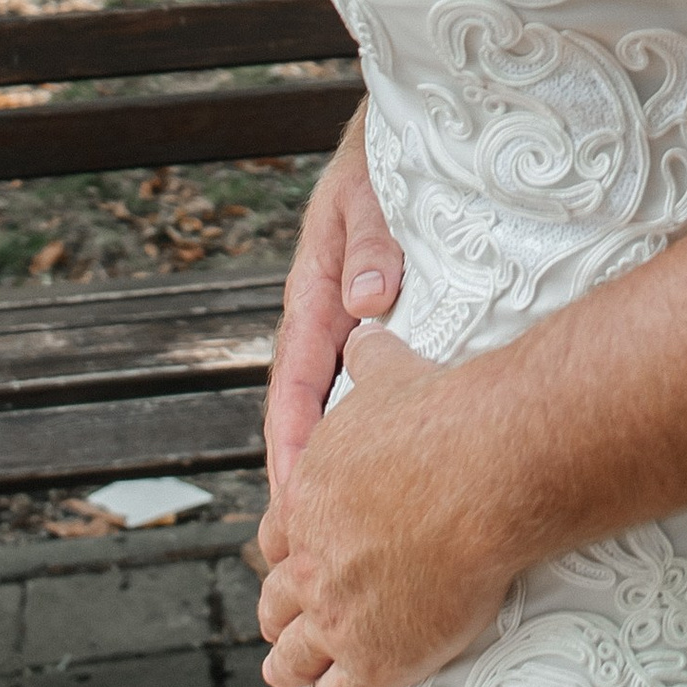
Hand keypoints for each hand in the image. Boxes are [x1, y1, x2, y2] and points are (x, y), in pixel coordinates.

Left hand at [257, 323, 518, 686]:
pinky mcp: (375, 659)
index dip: (286, 549)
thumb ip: (369, 361)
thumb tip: (363, 328)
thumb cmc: (443, 416)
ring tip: (288, 681)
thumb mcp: (389, 374)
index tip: (289, 559)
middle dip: (279, 612)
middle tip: (282, 626)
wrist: (485, 469)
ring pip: (294, 654)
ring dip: (288, 668)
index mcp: (310, 495)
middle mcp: (313, 558)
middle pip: (278, 596)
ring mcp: (339, 614)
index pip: (281, 533)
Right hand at [262, 113, 403, 515]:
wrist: (395, 140)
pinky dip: (366, 432)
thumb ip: (369, 241)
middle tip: (311, 545)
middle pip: (307, 412)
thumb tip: (366, 299)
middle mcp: (325, 319)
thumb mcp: (369, 195)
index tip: (291, 499)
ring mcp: (348, 327)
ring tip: (341, 530)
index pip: (294, 384)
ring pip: (334, 407)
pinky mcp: (374, 328)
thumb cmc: (381, 165)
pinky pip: (364, 389)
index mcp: (313, 296)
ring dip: (333, 464)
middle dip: (304, 477)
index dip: (292, 445)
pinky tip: (387, 473)